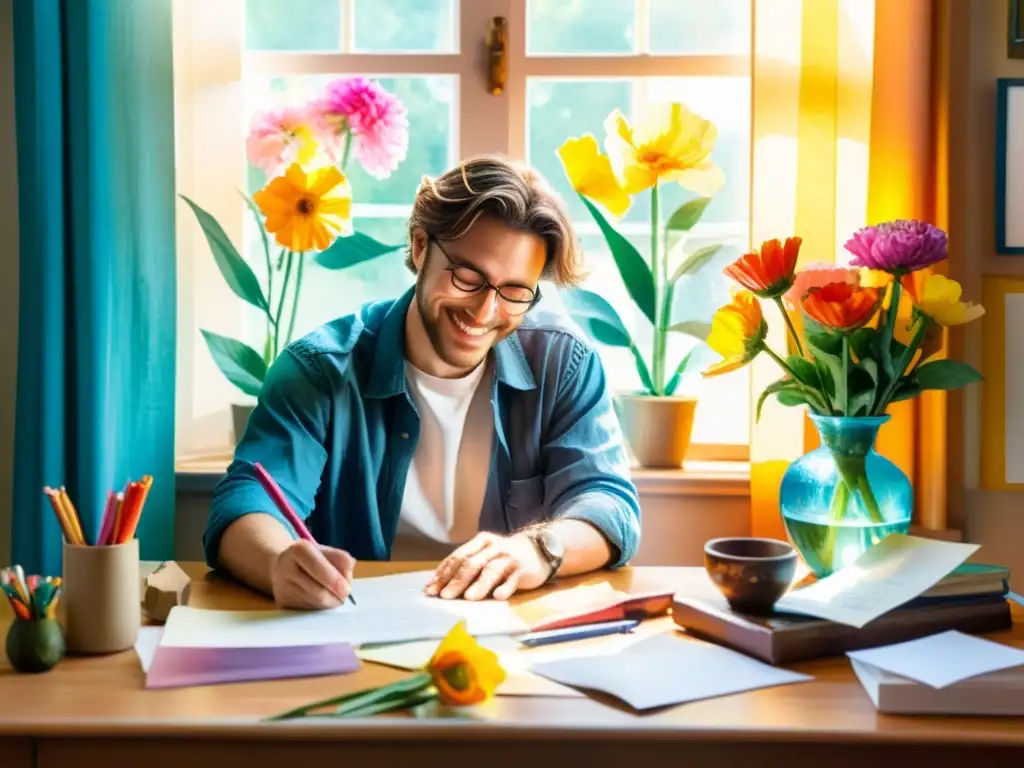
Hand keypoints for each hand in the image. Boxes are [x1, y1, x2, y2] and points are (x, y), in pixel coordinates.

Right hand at [270, 539, 354, 609]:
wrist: (283, 567)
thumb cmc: (312, 559)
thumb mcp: (328, 553)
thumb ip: (343, 562)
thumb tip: (346, 583)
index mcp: (299, 549)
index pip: (318, 566)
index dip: (335, 580)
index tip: (347, 590)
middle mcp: (286, 567)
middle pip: (318, 591)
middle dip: (335, 597)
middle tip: (344, 597)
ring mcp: (282, 586)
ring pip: (314, 602)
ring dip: (329, 603)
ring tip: (333, 596)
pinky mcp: (282, 602)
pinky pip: (308, 609)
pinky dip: (319, 607)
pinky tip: (319, 599)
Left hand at [425, 532, 549, 600]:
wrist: (539, 549)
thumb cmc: (504, 556)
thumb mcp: (485, 555)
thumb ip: (466, 565)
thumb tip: (438, 585)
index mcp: (480, 542)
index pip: (458, 557)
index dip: (443, 573)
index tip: (431, 589)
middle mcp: (493, 547)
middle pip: (472, 564)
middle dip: (457, 581)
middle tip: (444, 596)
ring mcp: (509, 558)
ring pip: (492, 570)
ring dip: (480, 584)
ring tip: (469, 597)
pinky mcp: (523, 569)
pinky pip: (513, 579)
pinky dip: (506, 588)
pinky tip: (498, 597)